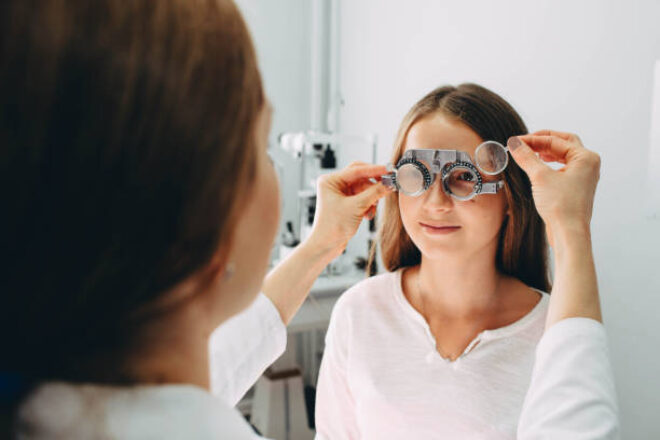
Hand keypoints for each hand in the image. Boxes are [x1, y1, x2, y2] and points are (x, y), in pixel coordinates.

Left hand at [306, 162, 390, 257]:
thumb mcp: (357, 207)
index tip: (389, 170)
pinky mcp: (346, 203)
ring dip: (371, 198)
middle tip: (388, 184)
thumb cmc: (333, 226)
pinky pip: (363, 197)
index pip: (356, 170)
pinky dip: (368, 205)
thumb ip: (374, 193)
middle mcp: (334, 184)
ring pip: (364, 188)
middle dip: (373, 184)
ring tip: (371, 208)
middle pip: (361, 176)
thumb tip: (389, 183)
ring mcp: (340, 194)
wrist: (326, 245)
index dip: (374, 170)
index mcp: (330, 180)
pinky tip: (367, 215)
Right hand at [508, 130, 600, 246]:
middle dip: (542, 141)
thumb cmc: (561, 206)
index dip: (533, 139)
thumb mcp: (540, 176)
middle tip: (524, 142)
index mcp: (586, 158)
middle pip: (563, 143)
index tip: (515, 141)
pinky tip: (537, 166)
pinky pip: (562, 167)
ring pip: (563, 155)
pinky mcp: (575, 186)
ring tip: (528, 152)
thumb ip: (526, 157)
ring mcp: (582, 176)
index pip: (555, 140)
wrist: (568, 232)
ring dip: (545, 151)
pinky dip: (549, 163)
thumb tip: (515, 143)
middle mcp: (587, 165)